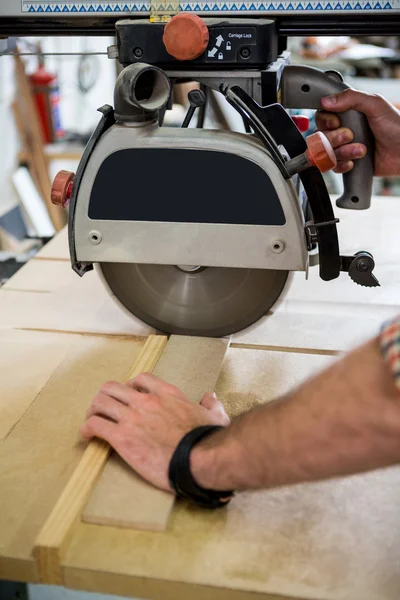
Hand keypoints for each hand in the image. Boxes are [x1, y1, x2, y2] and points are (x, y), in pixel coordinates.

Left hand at [81, 373, 229, 491]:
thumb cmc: (208, 439)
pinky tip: (88, 435)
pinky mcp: (122, 437)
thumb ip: (211, 405)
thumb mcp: (215, 416)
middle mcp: (146, 401)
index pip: (141, 378)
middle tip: (105, 409)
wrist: (200, 458)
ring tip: (92, 420)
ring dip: (93, 411)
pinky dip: (87, 428)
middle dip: (106, 397)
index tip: (129, 396)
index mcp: (167, 394)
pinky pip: (95, 425)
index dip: (131, 385)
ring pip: (100, 402)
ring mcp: (132, 417)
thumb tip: (210, 397)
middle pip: (113, 387)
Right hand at [316, 89, 399, 175]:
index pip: (322, 115)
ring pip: (326, 152)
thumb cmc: (396, 126)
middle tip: (350, 136)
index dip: (325, 120)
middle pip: (321, 135)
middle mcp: (343, 129)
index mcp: (348, 112)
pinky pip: (333, 167)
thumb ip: (351, 98)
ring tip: (361, 150)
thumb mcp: (375, 105)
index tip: (336, 122)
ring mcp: (345, 147)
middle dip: (334, 138)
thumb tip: (326, 100)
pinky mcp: (348, 162)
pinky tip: (354, 162)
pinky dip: (342, 165)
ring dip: (342, 152)